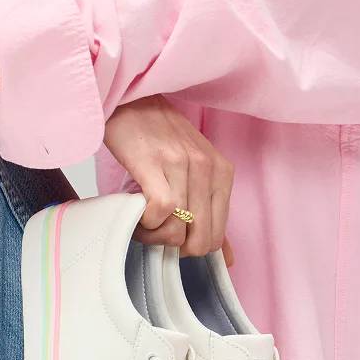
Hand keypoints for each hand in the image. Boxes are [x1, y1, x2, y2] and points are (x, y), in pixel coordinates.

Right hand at [102, 94, 234, 266]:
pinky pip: (159, 211)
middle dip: (173, 246)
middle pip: (199, 240)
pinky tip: (137, 211)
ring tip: (142, 221)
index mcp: (223, 173)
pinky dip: (145, 222)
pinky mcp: (154, 163)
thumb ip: (213, 215)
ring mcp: (182, 164)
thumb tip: (228, 258)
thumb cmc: (159, 138)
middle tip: (155, 232)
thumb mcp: (195, 172)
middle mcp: (208, 168)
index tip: (171, 234)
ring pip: (178, 229)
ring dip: (154, 235)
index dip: (190, 247)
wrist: (132, 100)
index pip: (217, 237)